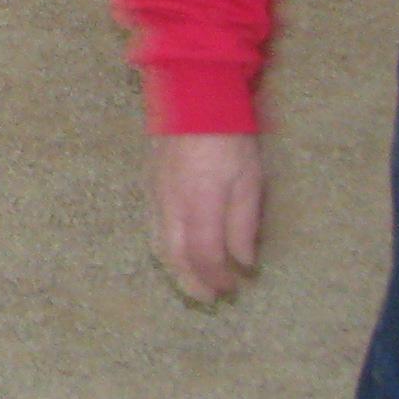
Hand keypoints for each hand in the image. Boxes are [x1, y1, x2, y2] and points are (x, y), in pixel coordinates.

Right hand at [149, 133, 265, 302]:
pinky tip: (174, 251)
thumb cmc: (228, 140)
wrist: (193, 100)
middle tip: (207, 298)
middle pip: (175, 254)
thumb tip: (243, 262)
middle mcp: (170, 204)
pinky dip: (163, 247)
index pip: (204, 254)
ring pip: (158, 242)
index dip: (217, 276)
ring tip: (190, 281)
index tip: (232, 288)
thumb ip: (244, 224)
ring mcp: (155, 194)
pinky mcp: (149, 185)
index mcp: (199, 203)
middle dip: (191, 280)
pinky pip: (152, 226)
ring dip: (174, 268)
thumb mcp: (249, 181)